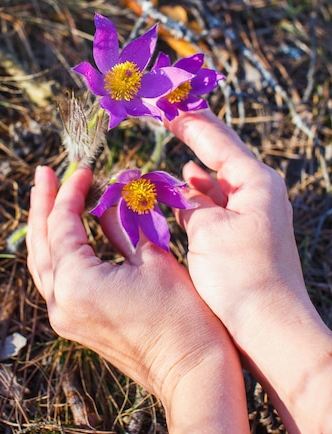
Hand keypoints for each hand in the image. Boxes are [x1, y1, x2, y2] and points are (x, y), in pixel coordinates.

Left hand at [26, 165, 253, 433]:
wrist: (192, 373)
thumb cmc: (182, 315)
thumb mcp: (153, 257)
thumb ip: (126, 218)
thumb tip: (117, 184)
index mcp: (75, 282)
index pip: (62, 223)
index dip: (72, 191)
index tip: (85, 168)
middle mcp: (60, 302)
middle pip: (40, 242)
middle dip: (42, 204)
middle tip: (44, 172)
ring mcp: (65, 317)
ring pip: (43, 262)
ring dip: (45, 228)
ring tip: (48, 197)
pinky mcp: (77, 323)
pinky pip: (56, 279)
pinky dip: (58, 252)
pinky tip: (67, 235)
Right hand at [168, 109, 331, 433]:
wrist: (268, 327)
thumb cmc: (239, 276)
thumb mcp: (207, 230)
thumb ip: (191, 203)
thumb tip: (183, 191)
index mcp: (255, 181)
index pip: (217, 139)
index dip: (189, 122)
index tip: (165, 107)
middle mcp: (259, 191)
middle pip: (222, 153)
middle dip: (196, 135)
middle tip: (170, 115)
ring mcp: (254, 212)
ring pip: (219, 178)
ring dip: (196, 165)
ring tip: (175, 146)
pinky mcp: (247, 233)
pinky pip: (219, 202)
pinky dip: (200, 193)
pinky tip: (185, 187)